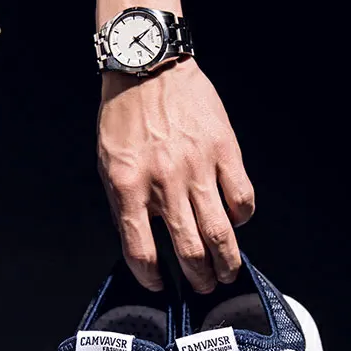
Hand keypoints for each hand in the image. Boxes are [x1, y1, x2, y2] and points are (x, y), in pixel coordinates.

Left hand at [97, 59, 254, 292]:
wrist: (148, 65)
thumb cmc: (125, 115)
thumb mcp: (108, 163)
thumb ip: (123, 204)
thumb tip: (141, 243)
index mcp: (129, 187)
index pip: (140, 251)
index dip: (151, 278)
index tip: (159, 285)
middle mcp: (164, 183)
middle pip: (189, 251)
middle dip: (199, 278)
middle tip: (206, 285)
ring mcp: (197, 167)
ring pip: (220, 232)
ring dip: (227, 260)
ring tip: (228, 271)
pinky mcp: (224, 150)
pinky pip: (242, 198)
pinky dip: (242, 217)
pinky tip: (235, 220)